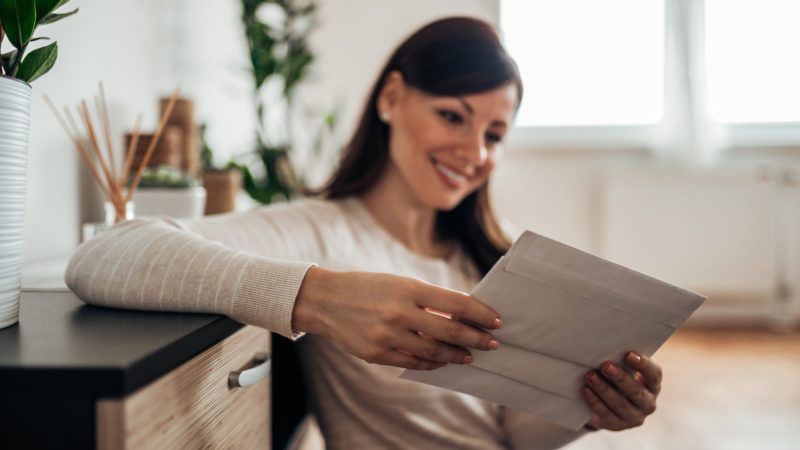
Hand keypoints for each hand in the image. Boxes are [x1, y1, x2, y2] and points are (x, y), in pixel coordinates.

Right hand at [292, 266, 502, 369]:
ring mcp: (387, 335)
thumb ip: (428, 299)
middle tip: (492, 344)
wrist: (325, 300)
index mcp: (408, 288)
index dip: (481, 314)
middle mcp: (399, 312)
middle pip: (450, 331)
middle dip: (476, 339)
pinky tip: (442, 361)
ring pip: (434, 352)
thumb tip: (462, 315)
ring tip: (469, 355)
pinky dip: (432, 364)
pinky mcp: (376, 354)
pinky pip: (412, 362)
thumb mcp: (399, 283)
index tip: (496, 321)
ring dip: (456, 355)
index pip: (456, 303)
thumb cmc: (368, 287)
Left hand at [581, 352, 661, 430]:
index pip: (654, 374)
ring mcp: (634, 417)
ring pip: (620, 404)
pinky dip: (595, 402)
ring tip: (590, 376)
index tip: (628, 354)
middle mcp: (648, 403)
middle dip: (620, 378)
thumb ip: (620, 360)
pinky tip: (585, 390)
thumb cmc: (619, 377)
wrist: (610, 403)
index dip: (643, 364)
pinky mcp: (618, 425)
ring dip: (604, 389)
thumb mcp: (624, 368)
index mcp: (653, 385)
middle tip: (606, 366)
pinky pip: (606, 415)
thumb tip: (605, 346)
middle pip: (636, 391)